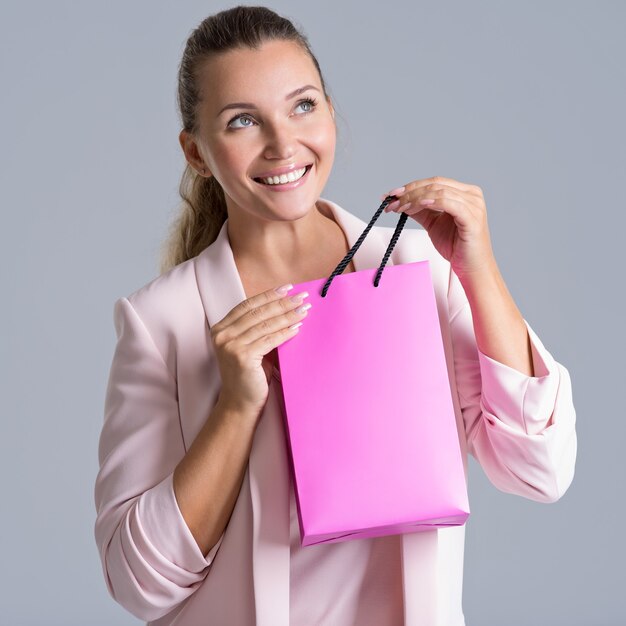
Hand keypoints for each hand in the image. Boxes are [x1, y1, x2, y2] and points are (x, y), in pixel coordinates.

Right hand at [210, 286, 310, 415]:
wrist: (239, 404)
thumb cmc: (248, 375)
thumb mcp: (250, 346)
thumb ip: (258, 328)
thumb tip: (285, 308)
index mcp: (221, 328)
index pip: (248, 305)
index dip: (268, 295)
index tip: (287, 288)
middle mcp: (222, 335)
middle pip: (258, 312)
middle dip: (282, 303)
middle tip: (301, 297)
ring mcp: (231, 345)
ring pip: (265, 325)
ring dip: (287, 316)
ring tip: (304, 310)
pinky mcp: (242, 356)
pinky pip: (269, 340)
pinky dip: (285, 333)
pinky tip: (297, 328)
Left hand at [382, 176, 496, 278]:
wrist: (472, 267)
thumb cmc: (457, 247)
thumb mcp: (433, 224)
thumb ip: (420, 211)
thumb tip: (401, 201)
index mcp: (464, 193)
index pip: (434, 182)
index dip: (411, 186)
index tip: (391, 195)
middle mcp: (471, 195)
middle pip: (435, 184)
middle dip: (409, 192)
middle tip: (391, 202)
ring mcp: (474, 205)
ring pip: (438, 192)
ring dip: (414, 198)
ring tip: (400, 207)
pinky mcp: (472, 218)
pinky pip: (449, 203)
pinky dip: (431, 202)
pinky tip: (417, 205)